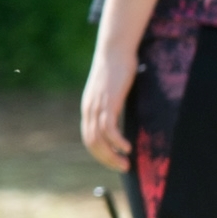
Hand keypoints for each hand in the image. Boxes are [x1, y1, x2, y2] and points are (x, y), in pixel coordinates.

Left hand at [80, 47, 137, 172]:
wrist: (115, 50)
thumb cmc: (117, 68)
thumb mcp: (111, 90)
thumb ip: (111, 104)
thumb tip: (118, 115)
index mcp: (89, 108)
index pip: (89, 139)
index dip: (101, 154)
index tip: (114, 161)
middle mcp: (90, 109)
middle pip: (92, 143)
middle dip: (106, 159)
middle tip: (122, 168)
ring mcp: (98, 106)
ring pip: (99, 139)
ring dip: (112, 155)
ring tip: (126, 163)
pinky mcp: (109, 102)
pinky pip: (109, 128)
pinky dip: (117, 142)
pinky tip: (127, 148)